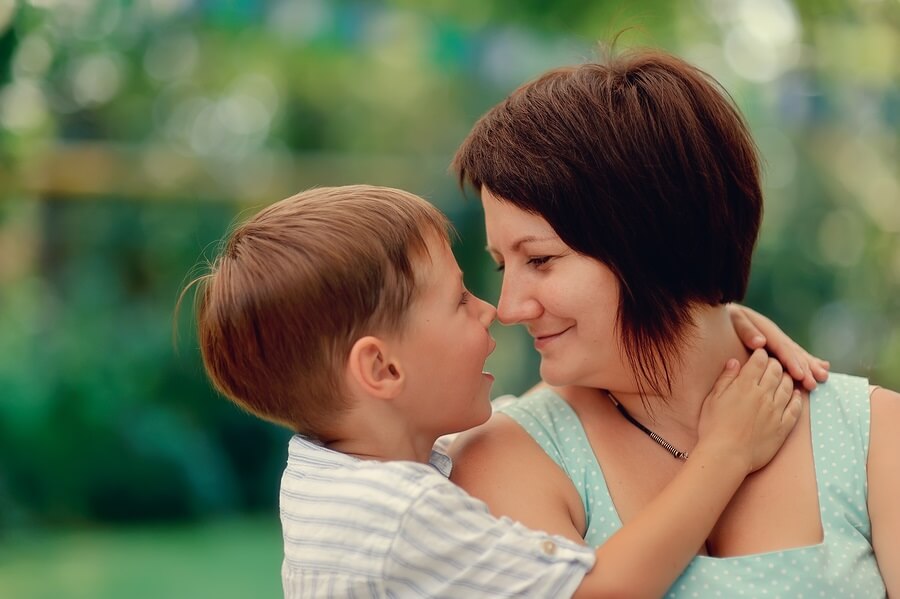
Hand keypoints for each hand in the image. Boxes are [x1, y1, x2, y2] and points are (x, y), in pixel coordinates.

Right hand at [697, 349, 801, 473]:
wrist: (726, 455)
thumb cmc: (713, 427)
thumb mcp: (712, 399)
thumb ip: (725, 379)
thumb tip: (734, 362)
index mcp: (744, 385)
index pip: (759, 361)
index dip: (760, 354)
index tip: (760, 354)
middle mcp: (763, 394)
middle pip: (776, 371)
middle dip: (775, 363)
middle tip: (773, 364)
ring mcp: (775, 410)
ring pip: (788, 386)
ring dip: (788, 378)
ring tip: (785, 376)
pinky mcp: (783, 426)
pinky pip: (795, 408)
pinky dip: (797, 398)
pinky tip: (797, 395)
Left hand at [728, 303, 828, 390]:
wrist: (726, 312)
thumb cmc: (728, 318)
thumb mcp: (735, 320)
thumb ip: (746, 330)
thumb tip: (760, 342)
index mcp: (766, 329)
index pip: (781, 348)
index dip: (791, 362)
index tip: (800, 375)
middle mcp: (776, 335)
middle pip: (793, 353)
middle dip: (805, 368)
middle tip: (814, 384)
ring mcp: (778, 340)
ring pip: (798, 354)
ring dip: (811, 366)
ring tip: (823, 377)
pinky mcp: (777, 345)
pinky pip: (795, 354)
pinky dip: (809, 361)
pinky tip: (823, 367)